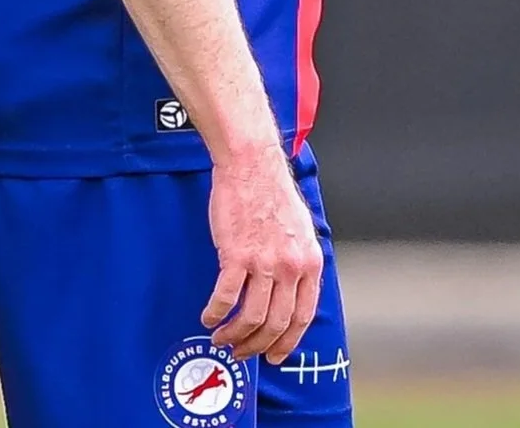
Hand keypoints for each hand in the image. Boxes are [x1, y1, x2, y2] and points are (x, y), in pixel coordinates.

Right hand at [201, 144, 322, 364]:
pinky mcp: (236, 255)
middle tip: (243, 353)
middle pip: (276, 324)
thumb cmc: (272, 192)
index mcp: (310, 262)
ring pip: (251, 318)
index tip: (275, 355)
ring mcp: (263, 262)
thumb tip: (291, 292)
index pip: (302, 317)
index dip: (287, 342)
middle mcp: (290, 266)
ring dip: (234, 335)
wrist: (251, 164)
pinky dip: (216, 313)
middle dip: (258, 346)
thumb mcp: (301, 230)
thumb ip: (299, 262)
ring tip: (222, 338)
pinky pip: (226, 297)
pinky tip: (209, 316)